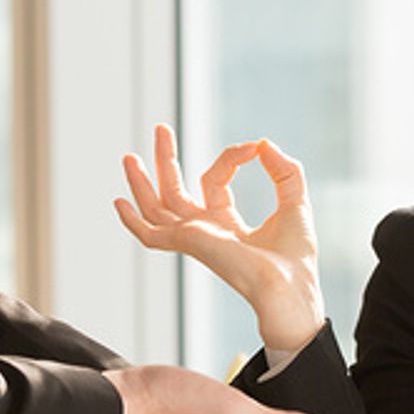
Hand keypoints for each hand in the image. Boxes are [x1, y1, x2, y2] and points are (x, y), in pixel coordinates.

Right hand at [115, 124, 325, 352]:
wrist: (289, 285)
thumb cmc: (294, 257)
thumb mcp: (294, 201)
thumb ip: (285, 171)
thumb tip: (264, 145)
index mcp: (226, 224)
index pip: (214, 180)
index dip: (232, 157)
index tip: (254, 147)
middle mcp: (205, 231)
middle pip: (175, 191)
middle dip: (166, 160)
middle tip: (161, 129)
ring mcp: (194, 238)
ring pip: (157, 208)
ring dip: (142, 182)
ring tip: (129, 156)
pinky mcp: (188, 243)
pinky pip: (151, 235)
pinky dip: (133, 221)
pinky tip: (119, 202)